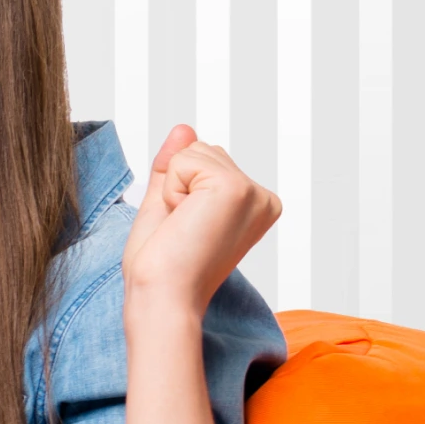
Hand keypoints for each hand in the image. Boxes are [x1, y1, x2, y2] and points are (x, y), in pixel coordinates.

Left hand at [121, 125, 281, 319]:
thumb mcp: (166, 205)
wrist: (162, 294)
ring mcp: (253, 192)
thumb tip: (183, 128)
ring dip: (174, 189)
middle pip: (202, 151)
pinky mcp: (235, 188)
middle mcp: (262, 198)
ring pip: (192, 153)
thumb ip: (177, 167)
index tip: (188, 230)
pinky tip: (184, 221)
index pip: (206, 161)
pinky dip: (171, 191)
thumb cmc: (163, 264)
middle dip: (177, 186)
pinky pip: (183, 161)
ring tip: (184, 227)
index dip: (180, 191)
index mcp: (255, 204)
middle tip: (183, 229)